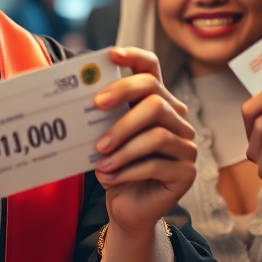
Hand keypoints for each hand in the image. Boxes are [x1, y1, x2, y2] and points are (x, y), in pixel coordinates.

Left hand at [92, 48, 196, 233]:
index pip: (152, 69)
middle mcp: (176, 119)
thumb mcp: (103, 136)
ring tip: (100, 159)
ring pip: (157, 134)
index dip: (134, 56)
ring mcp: (185, 145)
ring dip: (123, 146)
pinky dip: (128, 170)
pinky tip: (109, 176)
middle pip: (155, 98)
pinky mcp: (186, 172)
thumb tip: (75, 93)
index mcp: (156, 102)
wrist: (125, 206)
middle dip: (123, 101)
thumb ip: (99, 116)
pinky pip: (157, 164)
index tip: (110, 55)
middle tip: (96, 110)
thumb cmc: (114, 166)